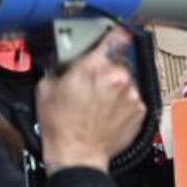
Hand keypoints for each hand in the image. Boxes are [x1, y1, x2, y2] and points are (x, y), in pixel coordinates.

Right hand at [36, 29, 145, 172]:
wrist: (77, 154)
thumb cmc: (61, 126)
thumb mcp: (46, 89)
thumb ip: (58, 69)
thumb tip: (63, 64)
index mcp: (93, 67)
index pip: (114, 38)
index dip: (115, 33)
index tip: (119, 31)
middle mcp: (117, 77)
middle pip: (116, 64)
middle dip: (104, 72)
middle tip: (90, 87)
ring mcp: (131, 94)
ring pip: (125, 82)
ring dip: (114, 89)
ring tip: (97, 105)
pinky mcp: (140, 110)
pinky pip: (132, 99)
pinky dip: (122, 104)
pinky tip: (107, 114)